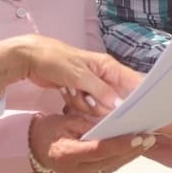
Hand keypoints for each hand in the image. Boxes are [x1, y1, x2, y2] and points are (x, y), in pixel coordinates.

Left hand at [0, 35, 143, 113]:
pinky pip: (85, 107)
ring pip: (98, 107)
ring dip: (83, 104)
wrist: (31, 59)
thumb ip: (100, 91)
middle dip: (100, 104)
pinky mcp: (80, 93)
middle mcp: (104, 77)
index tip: (140, 113)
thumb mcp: (79, 76)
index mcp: (108, 67)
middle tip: (85, 97)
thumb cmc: (56, 60)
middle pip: (115, 101)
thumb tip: (119, 105)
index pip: (133, 83)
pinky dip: (74, 103)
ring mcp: (92, 86)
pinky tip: (64, 92)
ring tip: (70, 90)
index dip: (140, 97)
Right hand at [30, 113, 153, 172]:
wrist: (35, 148)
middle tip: (150, 137)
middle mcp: (74, 171)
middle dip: (131, 149)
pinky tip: (133, 149)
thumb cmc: (50, 130)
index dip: (119, 144)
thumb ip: (90, 124)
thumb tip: (116, 123)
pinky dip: (120, 158)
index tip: (138, 137)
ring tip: (147, 142)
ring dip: (130, 155)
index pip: (98, 150)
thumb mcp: (67, 120)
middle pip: (108, 160)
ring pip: (111, 167)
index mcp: (65, 154)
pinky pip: (107, 169)